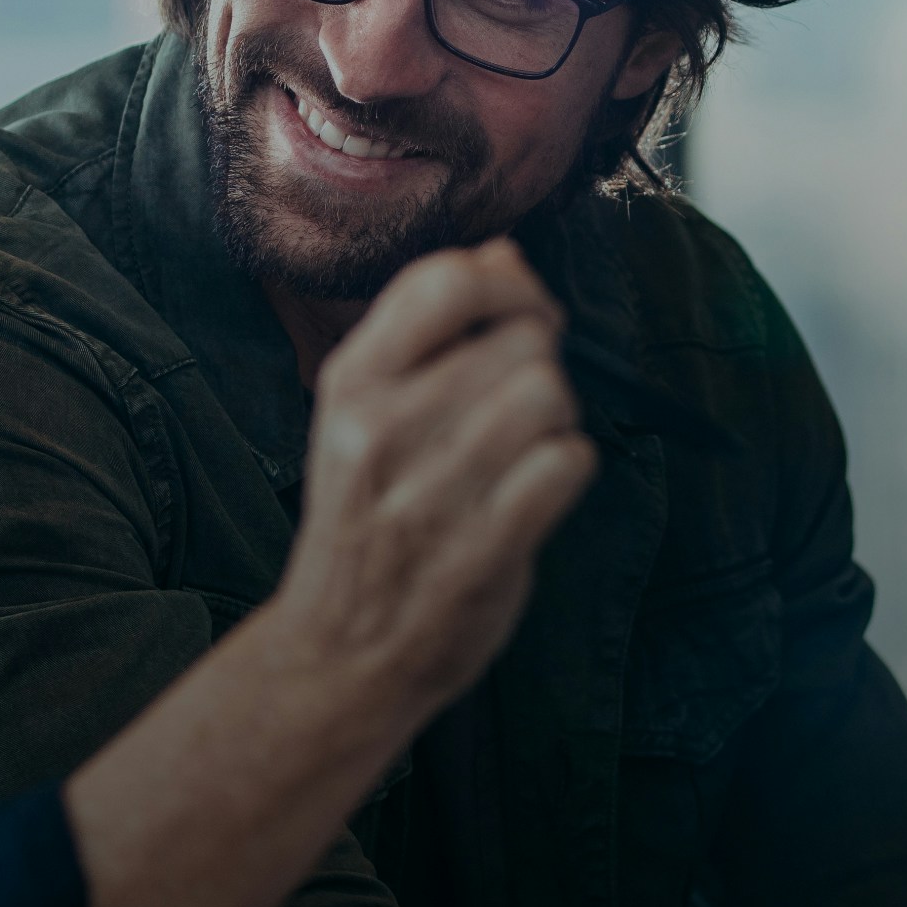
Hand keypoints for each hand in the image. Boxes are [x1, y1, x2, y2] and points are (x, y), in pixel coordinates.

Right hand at [268, 238, 598, 719]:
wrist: (338, 653)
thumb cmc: (367, 522)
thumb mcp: (368, 416)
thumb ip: (431, 334)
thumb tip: (503, 253)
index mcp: (352, 382)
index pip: (448, 280)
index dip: (512, 286)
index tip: (524, 319)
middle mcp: (382, 429)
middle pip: (521, 341)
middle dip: (541, 367)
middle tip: (516, 414)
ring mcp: (429, 493)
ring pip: (550, 396)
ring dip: (556, 422)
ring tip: (521, 457)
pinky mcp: (480, 550)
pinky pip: (568, 463)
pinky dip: (568, 470)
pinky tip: (536, 493)